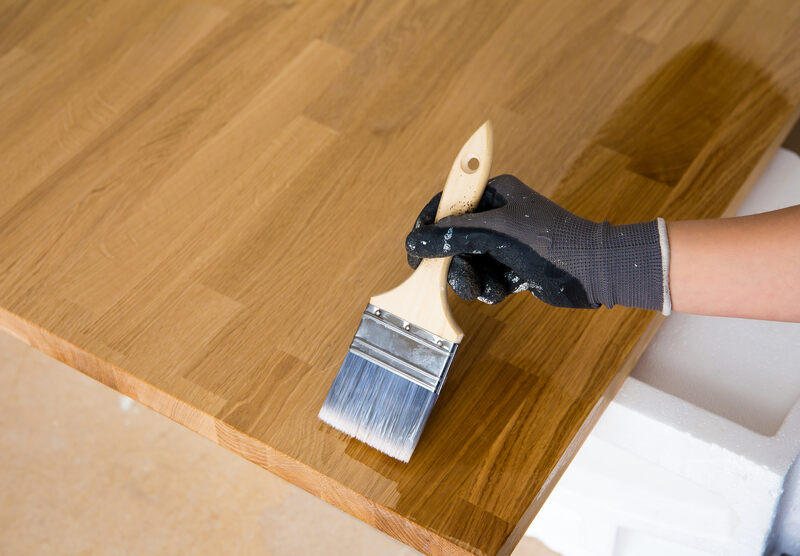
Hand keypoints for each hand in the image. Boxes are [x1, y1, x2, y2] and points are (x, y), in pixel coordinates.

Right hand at [405, 175, 667, 310]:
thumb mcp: (494, 234)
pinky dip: (492, 287)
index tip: (414, 251)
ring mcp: (505, 243)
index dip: (428, 226)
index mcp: (494, 193)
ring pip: (468, 263)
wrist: (593, 271)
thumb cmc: (547, 241)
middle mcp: (498, 215)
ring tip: (489, 286)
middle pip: (454, 239)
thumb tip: (414, 242)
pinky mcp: (513, 267)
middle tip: (456, 277)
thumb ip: (452, 237)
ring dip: (474, 279)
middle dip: (456, 262)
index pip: (447, 204)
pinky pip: (486, 278)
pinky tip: (508, 288)